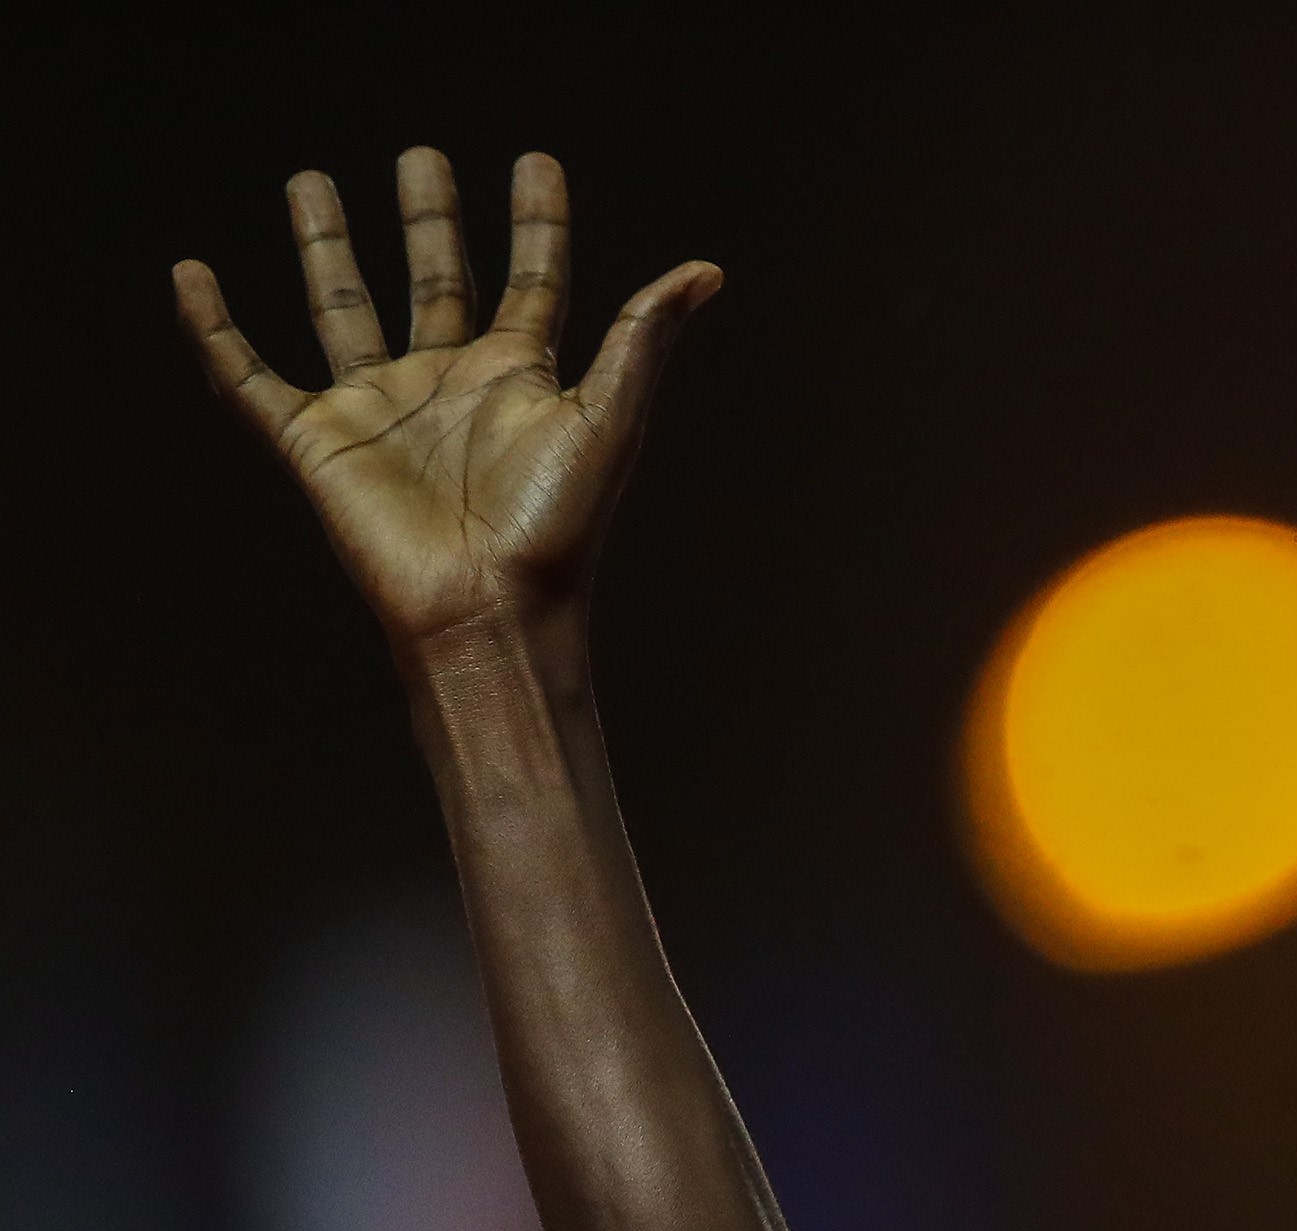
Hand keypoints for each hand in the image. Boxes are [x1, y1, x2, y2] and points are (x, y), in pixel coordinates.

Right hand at [175, 150, 717, 648]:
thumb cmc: (556, 528)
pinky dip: (213, 329)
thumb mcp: (607, 420)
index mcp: (518, 378)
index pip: (532, 280)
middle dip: (429, 220)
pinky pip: (248, 376)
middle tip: (421, 158)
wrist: (489, 610)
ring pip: (343, 307)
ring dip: (326, 246)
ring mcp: (379, 410)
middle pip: (435, 280)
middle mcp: (447, 384)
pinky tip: (191, 275)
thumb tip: (707, 270)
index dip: (537, 223)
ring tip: (312, 182)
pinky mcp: (315, 442)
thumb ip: (642, 340)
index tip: (536, 163)